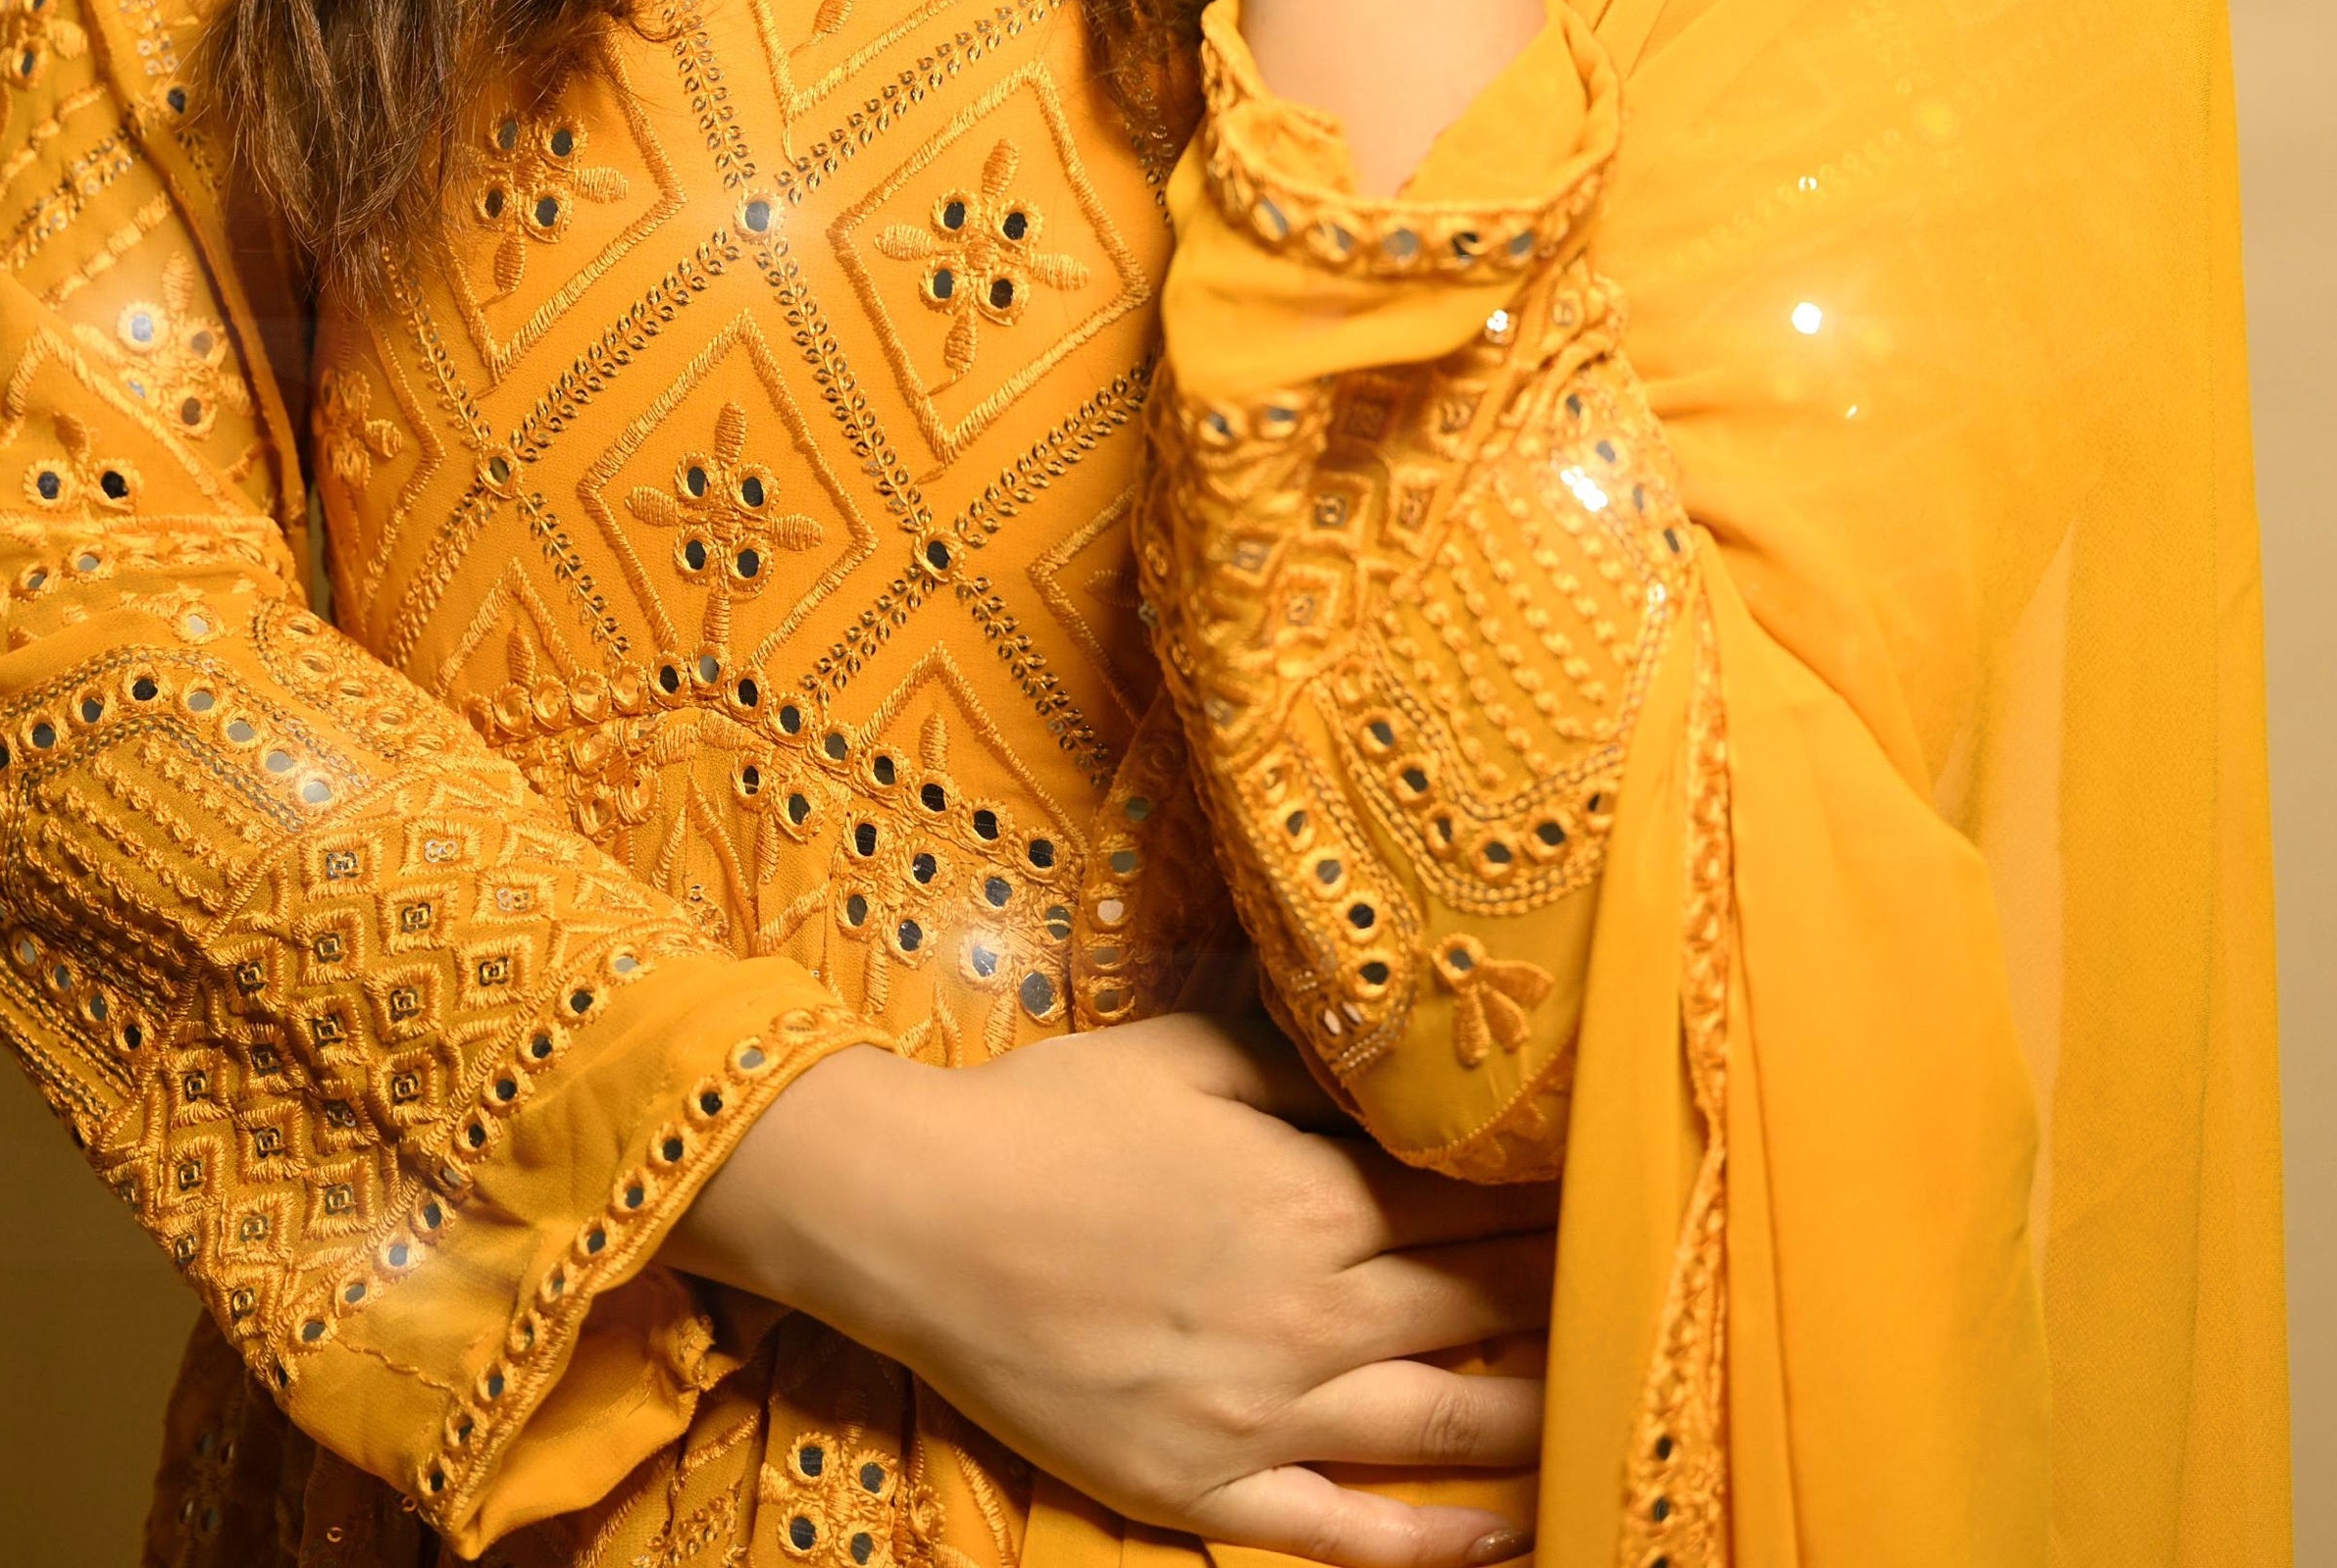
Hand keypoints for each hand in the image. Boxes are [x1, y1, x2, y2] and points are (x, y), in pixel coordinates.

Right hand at [676, 1016, 1548, 1567]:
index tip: (1610, 1184)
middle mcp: (1311, 1312)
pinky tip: (1506, 1530)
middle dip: (1563, 1294)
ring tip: (1612, 1405)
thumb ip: (1302, 1060)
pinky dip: (1436, 1542)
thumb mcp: (1187, 1050)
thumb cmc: (1052, 1115)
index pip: (1465, 1201)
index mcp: (1313, 1196)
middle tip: (1647, 1286)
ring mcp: (1264, 1414)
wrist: (922, 1219)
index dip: (1543, 1193)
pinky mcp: (1210, 1490)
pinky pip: (1346, 1533)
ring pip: (1439, 1423)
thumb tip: (1395, 1055)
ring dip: (1536, 1415)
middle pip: (1474, 1306)